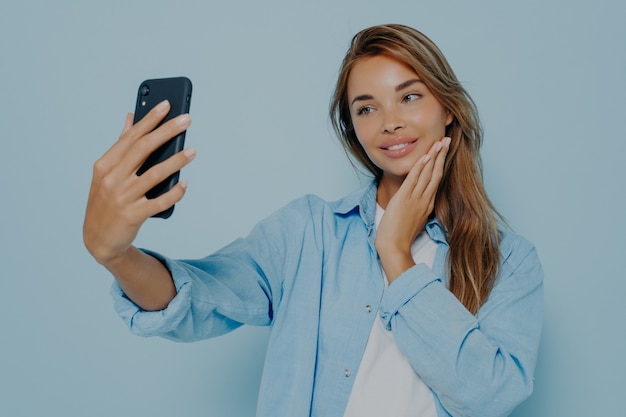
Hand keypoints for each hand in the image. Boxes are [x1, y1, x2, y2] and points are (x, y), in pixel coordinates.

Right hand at [83, 100, 194, 266]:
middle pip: (143, 149)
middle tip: (186, 119)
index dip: (150, 120)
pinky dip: (174, 193)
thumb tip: (131, 117)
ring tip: (192, 151)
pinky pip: (159, 202)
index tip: (167, 105)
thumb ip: (121, 146)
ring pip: (155, 175)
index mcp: (105, 165)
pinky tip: (185, 184)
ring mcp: (123, 198)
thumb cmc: (106, 201)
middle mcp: (112, 179)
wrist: (98, 240)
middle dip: (166, 131)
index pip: (131, 137)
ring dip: (176, 161)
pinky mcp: (133, 215)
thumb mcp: (106, 173)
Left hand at [375, 136, 450, 281]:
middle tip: (446, 140)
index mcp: (427, 205)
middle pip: (436, 173)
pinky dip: (420, 167)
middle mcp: (425, 200)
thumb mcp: (412, 220)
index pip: (436, 180)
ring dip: (433, 156)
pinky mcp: (404, 200)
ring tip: (439, 142)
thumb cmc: (399, 237)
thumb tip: (415, 202)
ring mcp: (416, 200)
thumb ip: (416, 208)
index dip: (440, 164)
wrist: (394, 248)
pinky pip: (414, 180)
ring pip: (427, 174)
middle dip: (441, 155)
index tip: (443, 151)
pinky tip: (425, 157)